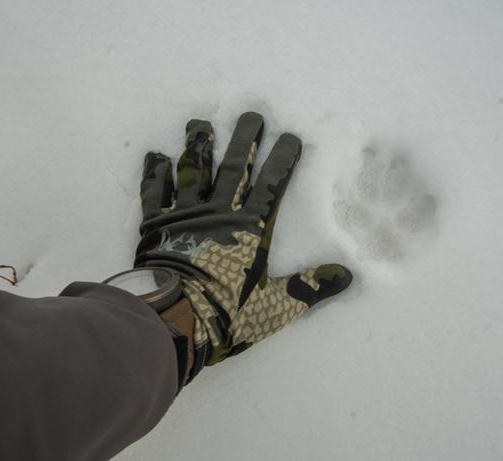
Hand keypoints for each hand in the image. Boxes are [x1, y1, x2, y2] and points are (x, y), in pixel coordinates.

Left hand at [135, 112, 352, 380]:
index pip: (271, 186)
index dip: (282, 160)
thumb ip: (309, 288)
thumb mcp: (274, 306)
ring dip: (197, 145)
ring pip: (193, 171)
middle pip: (234, 168)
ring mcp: (184, 215)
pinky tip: (155, 155)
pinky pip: (154, 193)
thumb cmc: (226, 314)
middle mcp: (218, 213)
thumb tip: (348, 276)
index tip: (291, 136)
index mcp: (249, 229)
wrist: (173, 320)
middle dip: (245, 139)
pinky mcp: (155, 225)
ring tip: (200, 123)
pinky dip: (155, 174)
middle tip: (251, 114)